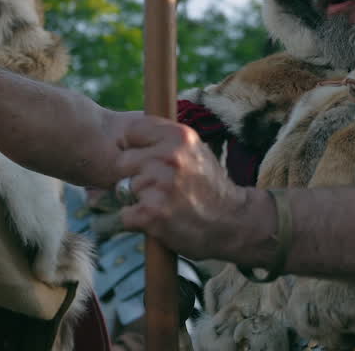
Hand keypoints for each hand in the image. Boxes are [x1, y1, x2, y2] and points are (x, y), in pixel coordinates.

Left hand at [114, 115, 260, 260]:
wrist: (232, 222)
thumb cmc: (207, 184)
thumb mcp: (194, 149)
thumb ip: (165, 138)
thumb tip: (127, 133)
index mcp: (179, 137)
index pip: (131, 132)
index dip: (132, 147)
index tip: (142, 159)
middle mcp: (170, 157)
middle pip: (122, 162)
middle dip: (132, 175)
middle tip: (154, 186)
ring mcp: (160, 186)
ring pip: (122, 188)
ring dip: (135, 199)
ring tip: (161, 203)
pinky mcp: (152, 214)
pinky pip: (124, 214)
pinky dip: (136, 220)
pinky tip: (158, 219)